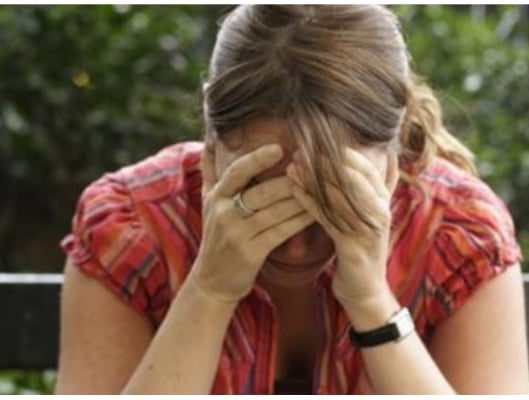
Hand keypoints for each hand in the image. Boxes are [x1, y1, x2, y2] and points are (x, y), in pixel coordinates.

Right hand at [190, 144, 314, 303]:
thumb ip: (210, 168)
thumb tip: (210, 133)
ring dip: (301, 198)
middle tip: (314, 166)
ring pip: (275, 212)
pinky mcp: (250, 253)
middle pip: (261, 192)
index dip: (257, 159)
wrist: (212, 280)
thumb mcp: (207, 201)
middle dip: (290, 180)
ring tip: (322, 186)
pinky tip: (316, 212)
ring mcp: (237, 235)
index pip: (236, 172)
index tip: (280, 148)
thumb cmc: (216, 235)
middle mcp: (223, 213)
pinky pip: (281, 232)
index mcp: (215, 196)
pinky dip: (300, 220)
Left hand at [287, 147, 399, 307]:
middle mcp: (379, 213)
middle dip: (327, 162)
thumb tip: (388, 154)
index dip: (346, 154)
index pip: (368, 169)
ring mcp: (368, 231)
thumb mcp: (374, 215)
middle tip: (302, 150)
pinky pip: (327, 219)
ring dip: (313, 179)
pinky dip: (309, 202)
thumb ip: (378, 187)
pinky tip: (294, 190)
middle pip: (355, 179)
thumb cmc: (363, 249)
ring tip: (293, 165)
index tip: (322, 141)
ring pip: (339, 197)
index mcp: (383, 203)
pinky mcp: (353, 247)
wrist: (365, 292)